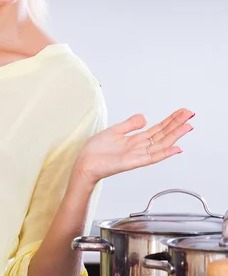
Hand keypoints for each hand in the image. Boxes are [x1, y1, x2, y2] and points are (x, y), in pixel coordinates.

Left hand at [73, 108, 194, 185]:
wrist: (85, 163)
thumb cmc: (96, 151)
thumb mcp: (114, 131)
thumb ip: (130, 125)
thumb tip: (145, 117)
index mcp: (135, 140)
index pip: (157, 129)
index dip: (170, 120)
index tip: (182, 112)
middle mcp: (139, 147)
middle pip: (162, 134)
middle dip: (176, 124)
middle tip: (190, 114)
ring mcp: (137, 155)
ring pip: (161, 144)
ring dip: (175, 136)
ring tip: (188, 126)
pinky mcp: (133, 162)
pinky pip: (152, 157)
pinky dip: (164, 153)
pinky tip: (176, 148)